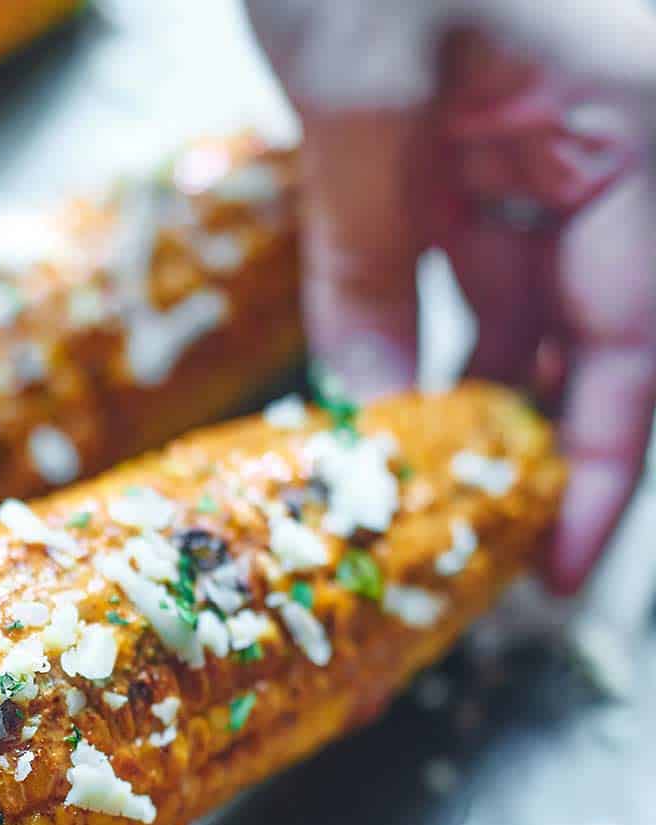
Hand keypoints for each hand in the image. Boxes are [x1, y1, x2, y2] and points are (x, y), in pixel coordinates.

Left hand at [247, 0, 655, 591]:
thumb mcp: (359, 91)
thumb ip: (368, 262)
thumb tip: (374, 415)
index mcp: (637, 121)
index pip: (635, 339)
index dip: (603, 465)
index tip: (566, 571)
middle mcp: (612, 143)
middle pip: (601, 339)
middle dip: (547, 448)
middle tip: (488, 552)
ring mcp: (540, 142)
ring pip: (534, 315)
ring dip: (484, 406)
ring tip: (433, 504)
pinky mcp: (471, 141)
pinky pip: (472, 266)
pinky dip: (435, 336)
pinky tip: (397, 408)